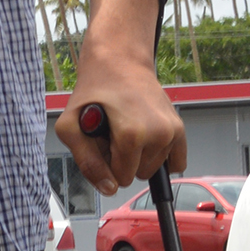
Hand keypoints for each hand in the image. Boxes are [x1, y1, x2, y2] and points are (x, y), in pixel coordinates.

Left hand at [53, 47, 185, 196]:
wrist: (119, 62)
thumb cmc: (94, 91)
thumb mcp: (70, 126)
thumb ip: (85, 162)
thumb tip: (109, 188)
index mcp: (133, 134)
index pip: (120, 178)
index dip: (106, 161)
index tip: (102, 139)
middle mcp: (159, 133)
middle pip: (137, 175)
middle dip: (122, 159)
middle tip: (113, 131)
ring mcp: (172, 131)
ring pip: (152, 169)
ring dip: (138, 155)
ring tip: (126, 126)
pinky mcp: (180, 128)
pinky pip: (176, 164)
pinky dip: (159, 157)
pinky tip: (145, 137)